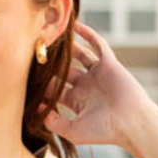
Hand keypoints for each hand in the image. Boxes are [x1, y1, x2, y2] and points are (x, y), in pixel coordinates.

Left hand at [35, 20, 157, 149]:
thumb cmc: (104, 131)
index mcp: (77, 101)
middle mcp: (86, 86)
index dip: (42, 85)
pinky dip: (87, 35)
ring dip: (67, 47)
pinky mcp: (108, 64)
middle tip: (34, 52)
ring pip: (79, 55)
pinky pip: (97, 44)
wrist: (131, 122)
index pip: (55, 89)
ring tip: (52, 35)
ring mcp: (97, 73)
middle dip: (51, 63)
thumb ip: (54, 123)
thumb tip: (38, 111)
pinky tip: (75, 26)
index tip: (26, 77)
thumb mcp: (74, 131)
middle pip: (64, 70)